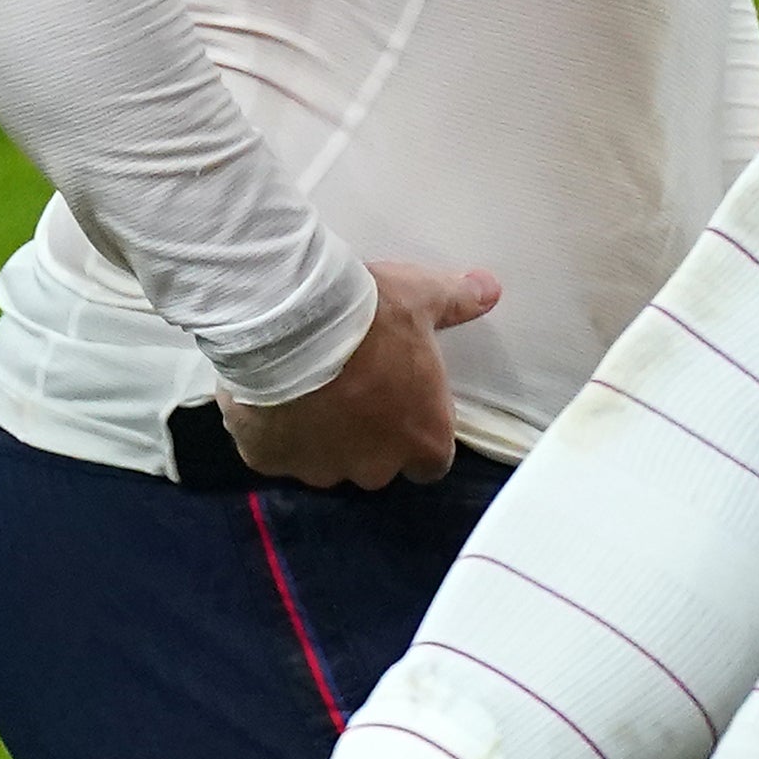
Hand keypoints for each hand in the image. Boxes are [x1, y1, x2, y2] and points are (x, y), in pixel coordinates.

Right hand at [218, 259, 499, 487]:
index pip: (432, 461)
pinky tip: (269, 396)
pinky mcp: (267, 459)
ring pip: (323, 461)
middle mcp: (374, 467)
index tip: (405, 407)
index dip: (418, 435)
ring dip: (319, 435)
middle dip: (366, 436)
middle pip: (377, 465)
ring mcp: (318, 468)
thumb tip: (490, 290)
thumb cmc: (369, 315)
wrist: (286, 320)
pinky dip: (272, 431)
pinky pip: (274, 452)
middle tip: (350, 389)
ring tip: (305, 390)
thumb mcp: (422, 297)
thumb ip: (459, 301)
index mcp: (423, 438)